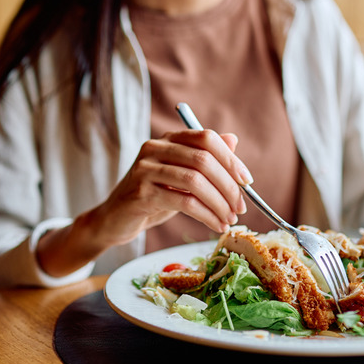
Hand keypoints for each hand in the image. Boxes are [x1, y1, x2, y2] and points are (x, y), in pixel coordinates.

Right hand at [92, 129, 250, 245]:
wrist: (116, 219)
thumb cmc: (153, 197)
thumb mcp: (182, 176)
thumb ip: (205, 159)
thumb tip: (233, 140)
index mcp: (168, 139)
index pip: (206, 138)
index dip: (231, 159)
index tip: (247, 182)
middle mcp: (155, 148)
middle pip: (203, 160)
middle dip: (228, 186)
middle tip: (241, 208)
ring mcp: (145, 169)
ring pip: (195, 181)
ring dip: (219, 203)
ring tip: (229, 219)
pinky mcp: (141, 193)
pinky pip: (184, 202)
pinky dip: (206, 216)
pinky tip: (216, 225)